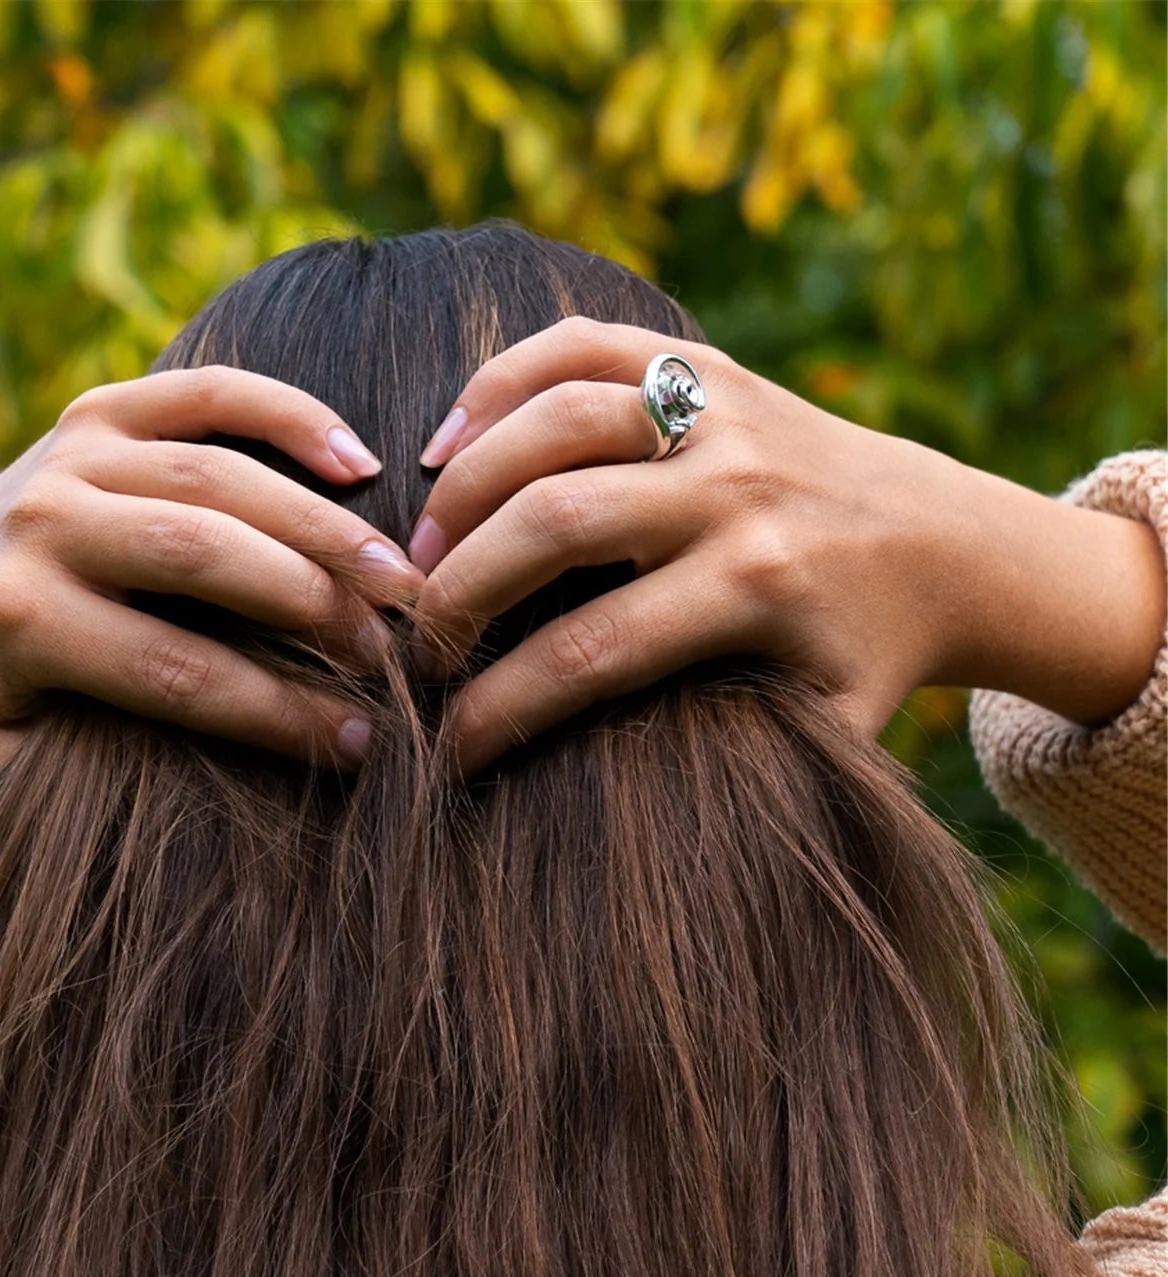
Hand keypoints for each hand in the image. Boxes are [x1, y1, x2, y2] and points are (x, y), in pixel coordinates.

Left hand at [0, 367, 423, 769]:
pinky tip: (360, 461)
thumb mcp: (26, 752)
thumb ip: (105, 776)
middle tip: (394, 653)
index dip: (277, 711)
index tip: (359, 742)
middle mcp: (41, 526)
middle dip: (312, 606)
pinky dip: (288, 415)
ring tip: (400, 579)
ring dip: (322, 526)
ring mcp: (71, 455)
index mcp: (20, 622)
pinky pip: (206, 396)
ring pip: (217, 474)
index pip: (175, 673)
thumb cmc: (4, 693)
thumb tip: (236, 821)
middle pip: (201, 555)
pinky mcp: (100, 409)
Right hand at [408, 317, 1165, 776]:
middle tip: (415, 639)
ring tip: (423, 544)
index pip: (591, 653)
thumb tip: (617, 845)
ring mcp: (721, 411)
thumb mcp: (825, 729)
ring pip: (558, 417)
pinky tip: (450, 436)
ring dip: (467, 480)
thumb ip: (739, 768)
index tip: (449, 746)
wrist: (948, 544)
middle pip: (556, 524)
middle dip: (460, 587)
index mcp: (758, 587)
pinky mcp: (710, 366)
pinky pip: (584, 344)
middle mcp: (736, 489)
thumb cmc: (866, 655)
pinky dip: (503, 380)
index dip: (501, 708)